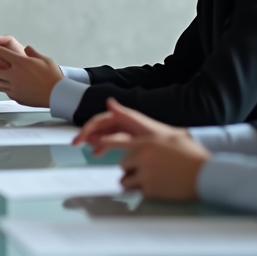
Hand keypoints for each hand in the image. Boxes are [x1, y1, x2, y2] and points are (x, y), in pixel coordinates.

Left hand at [0, 44, 62, 107]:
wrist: (58, 94)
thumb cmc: (53, 76)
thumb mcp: (43, 59)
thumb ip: (33, 53)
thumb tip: (27, 49)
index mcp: (21, 62)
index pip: (2, 53)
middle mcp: (15, 73)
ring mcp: (14, 85)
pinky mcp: (15, 95)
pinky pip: (0, 89)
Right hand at [74, 98, 189, 155]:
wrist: (179, 150)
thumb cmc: (163, 137)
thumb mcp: (144, 128)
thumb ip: (126, 115)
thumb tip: (109, 102)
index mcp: (126, 118)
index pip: (102, 120)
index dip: (89, 128)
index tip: (80, 139)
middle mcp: (126, 124)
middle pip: (101, 127)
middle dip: (89, 134)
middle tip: (77, 144)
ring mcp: (128, 132)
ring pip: (106, 135)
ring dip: (95, 140)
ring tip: (89, 149)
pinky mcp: (132, 142)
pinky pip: (113, 142)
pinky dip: (104, 146)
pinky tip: (99, 153)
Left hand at [104, 130, 209, 201]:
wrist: (207, 174)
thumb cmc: (193, 155)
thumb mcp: (172, 136)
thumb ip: (150, 135)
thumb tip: (134, 132)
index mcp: (147, 142)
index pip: (118, 142)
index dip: (106, 143)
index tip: (97, 143)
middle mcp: (143, 157)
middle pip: (123, 164)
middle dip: (132, 168)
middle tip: (148, 170)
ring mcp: (145, 174)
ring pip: (126, 180)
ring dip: (134, 181)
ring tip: (154, 180)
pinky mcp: (150, 190)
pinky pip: (138, 192)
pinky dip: (146, 192)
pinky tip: (161, 187)